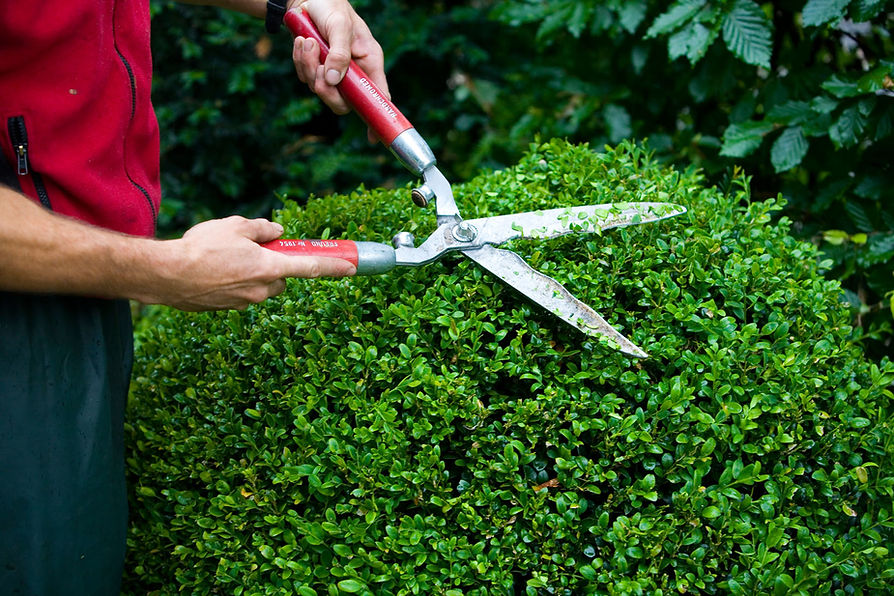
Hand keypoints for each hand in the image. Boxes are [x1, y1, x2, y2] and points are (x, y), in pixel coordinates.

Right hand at [155, 216, 355, 310]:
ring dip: (252, 274)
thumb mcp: (235, 226)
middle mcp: (261, 290)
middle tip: (253, 250)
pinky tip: (211, 270)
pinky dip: (232, 283)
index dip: (334, 267)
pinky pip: (239, 294)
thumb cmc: (201, 248)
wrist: (166, 276)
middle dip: (274, 267)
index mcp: (269, 268)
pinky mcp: (227, 309)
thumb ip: (261, 228)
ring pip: (260, 288)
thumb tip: (276, 232)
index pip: (311, 268)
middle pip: (281, 280)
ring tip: (223, 258)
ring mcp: (244, 303)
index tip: (353, 268)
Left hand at [289, 0, 387, 140]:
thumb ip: (339, 53)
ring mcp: (334, 73)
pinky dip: (300, 62)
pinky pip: (306, 78)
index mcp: (369, 63)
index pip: (377, 98)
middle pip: (342, 103)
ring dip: (308, 67)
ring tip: (306, 42)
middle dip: (325, 88)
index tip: (374, 139)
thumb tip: (334, 81)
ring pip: (320, 90)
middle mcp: (354, 73)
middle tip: (317, 66)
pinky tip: (301, 42)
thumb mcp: (339, 26)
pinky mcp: (316, 70)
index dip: (376, 119)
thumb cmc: (331, 6)